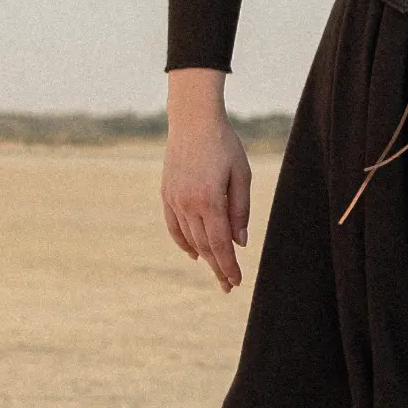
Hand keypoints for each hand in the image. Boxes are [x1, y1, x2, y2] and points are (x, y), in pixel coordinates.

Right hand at [161, 68, 251, 291]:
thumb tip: (240, 242)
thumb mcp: (241, 175)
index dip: (228, 266)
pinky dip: (184, 242)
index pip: (220, 244)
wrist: (192, 121)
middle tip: (229, 286)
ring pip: (189, 238)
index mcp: (209, 200)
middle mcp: (188, 204)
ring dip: (204, 257)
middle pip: (204, 246)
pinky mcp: (166, 194)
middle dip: (218, 267)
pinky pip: (174, 226)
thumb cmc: (224, 145)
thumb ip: (240, 209)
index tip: (236, 282)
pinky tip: (194, 254)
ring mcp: (174, 200)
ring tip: (217, 271)